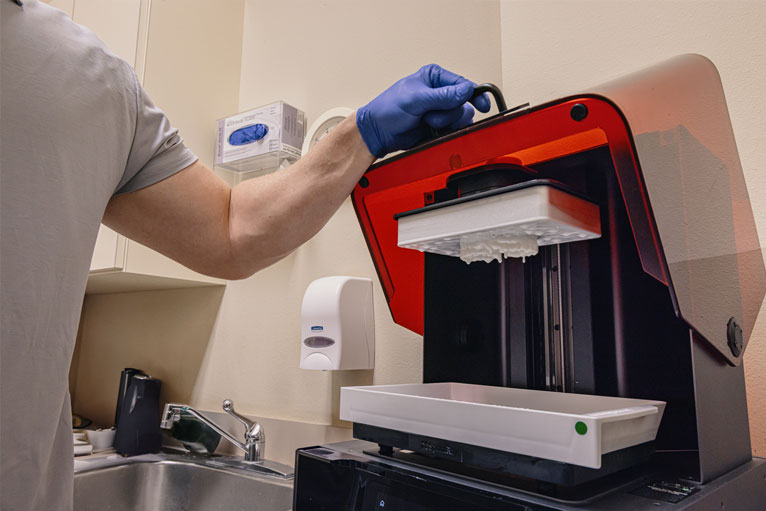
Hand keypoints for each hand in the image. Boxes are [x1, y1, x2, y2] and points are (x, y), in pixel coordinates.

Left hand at [356, 64, 490, 157]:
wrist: (378, 133)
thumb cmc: (388, 110)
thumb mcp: (415, 99)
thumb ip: (442, 96)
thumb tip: (465, 91)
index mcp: (434, 77)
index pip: (463, 84)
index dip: (474, 95)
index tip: (481, 104)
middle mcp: (440, 93)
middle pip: (463, 105)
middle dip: (448, 114)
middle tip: (430, 115)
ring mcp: (439, 111)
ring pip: (460, 119)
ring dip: (444, 124)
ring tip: (426, 123)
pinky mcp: (438, 126)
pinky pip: (452, 131)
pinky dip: (444, 133)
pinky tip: (430, 131)